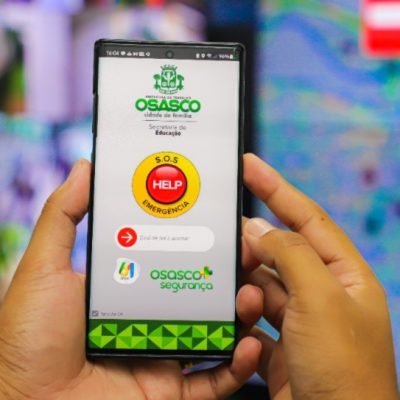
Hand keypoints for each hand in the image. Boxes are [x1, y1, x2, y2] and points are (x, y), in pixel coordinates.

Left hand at [0, 160, 260, 399]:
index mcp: (130, 286)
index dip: (201, 238)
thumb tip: (85, 167)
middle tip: (250, 252)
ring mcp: (165, 353)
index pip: (175, 255)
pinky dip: (240, 364)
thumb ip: (63, 215)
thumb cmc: (28, 339)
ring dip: (244, 312)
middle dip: (232, 272)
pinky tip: (252, 344)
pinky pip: (217, 379)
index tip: (222, 220)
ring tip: (254, 293)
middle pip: (203, 290)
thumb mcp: (45, 267)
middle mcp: (152, 317)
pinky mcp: (173, 391)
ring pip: (219, 330)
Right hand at [237, 154, 398, 399]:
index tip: (250, 165)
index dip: (277, 188)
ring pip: (264, 283)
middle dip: (253, 242)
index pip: (307, 217)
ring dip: (245, 282)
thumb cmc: (343, 369)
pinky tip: (231, 313)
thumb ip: (290, 254)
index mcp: (344, 274)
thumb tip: (259, 229)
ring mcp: (301, 319)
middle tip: (225, 233)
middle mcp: (324, 292)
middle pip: (281, 250)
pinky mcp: (281, 343)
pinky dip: (241, 312)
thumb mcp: (320, 299)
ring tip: (226, 279)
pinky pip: (254, 315)